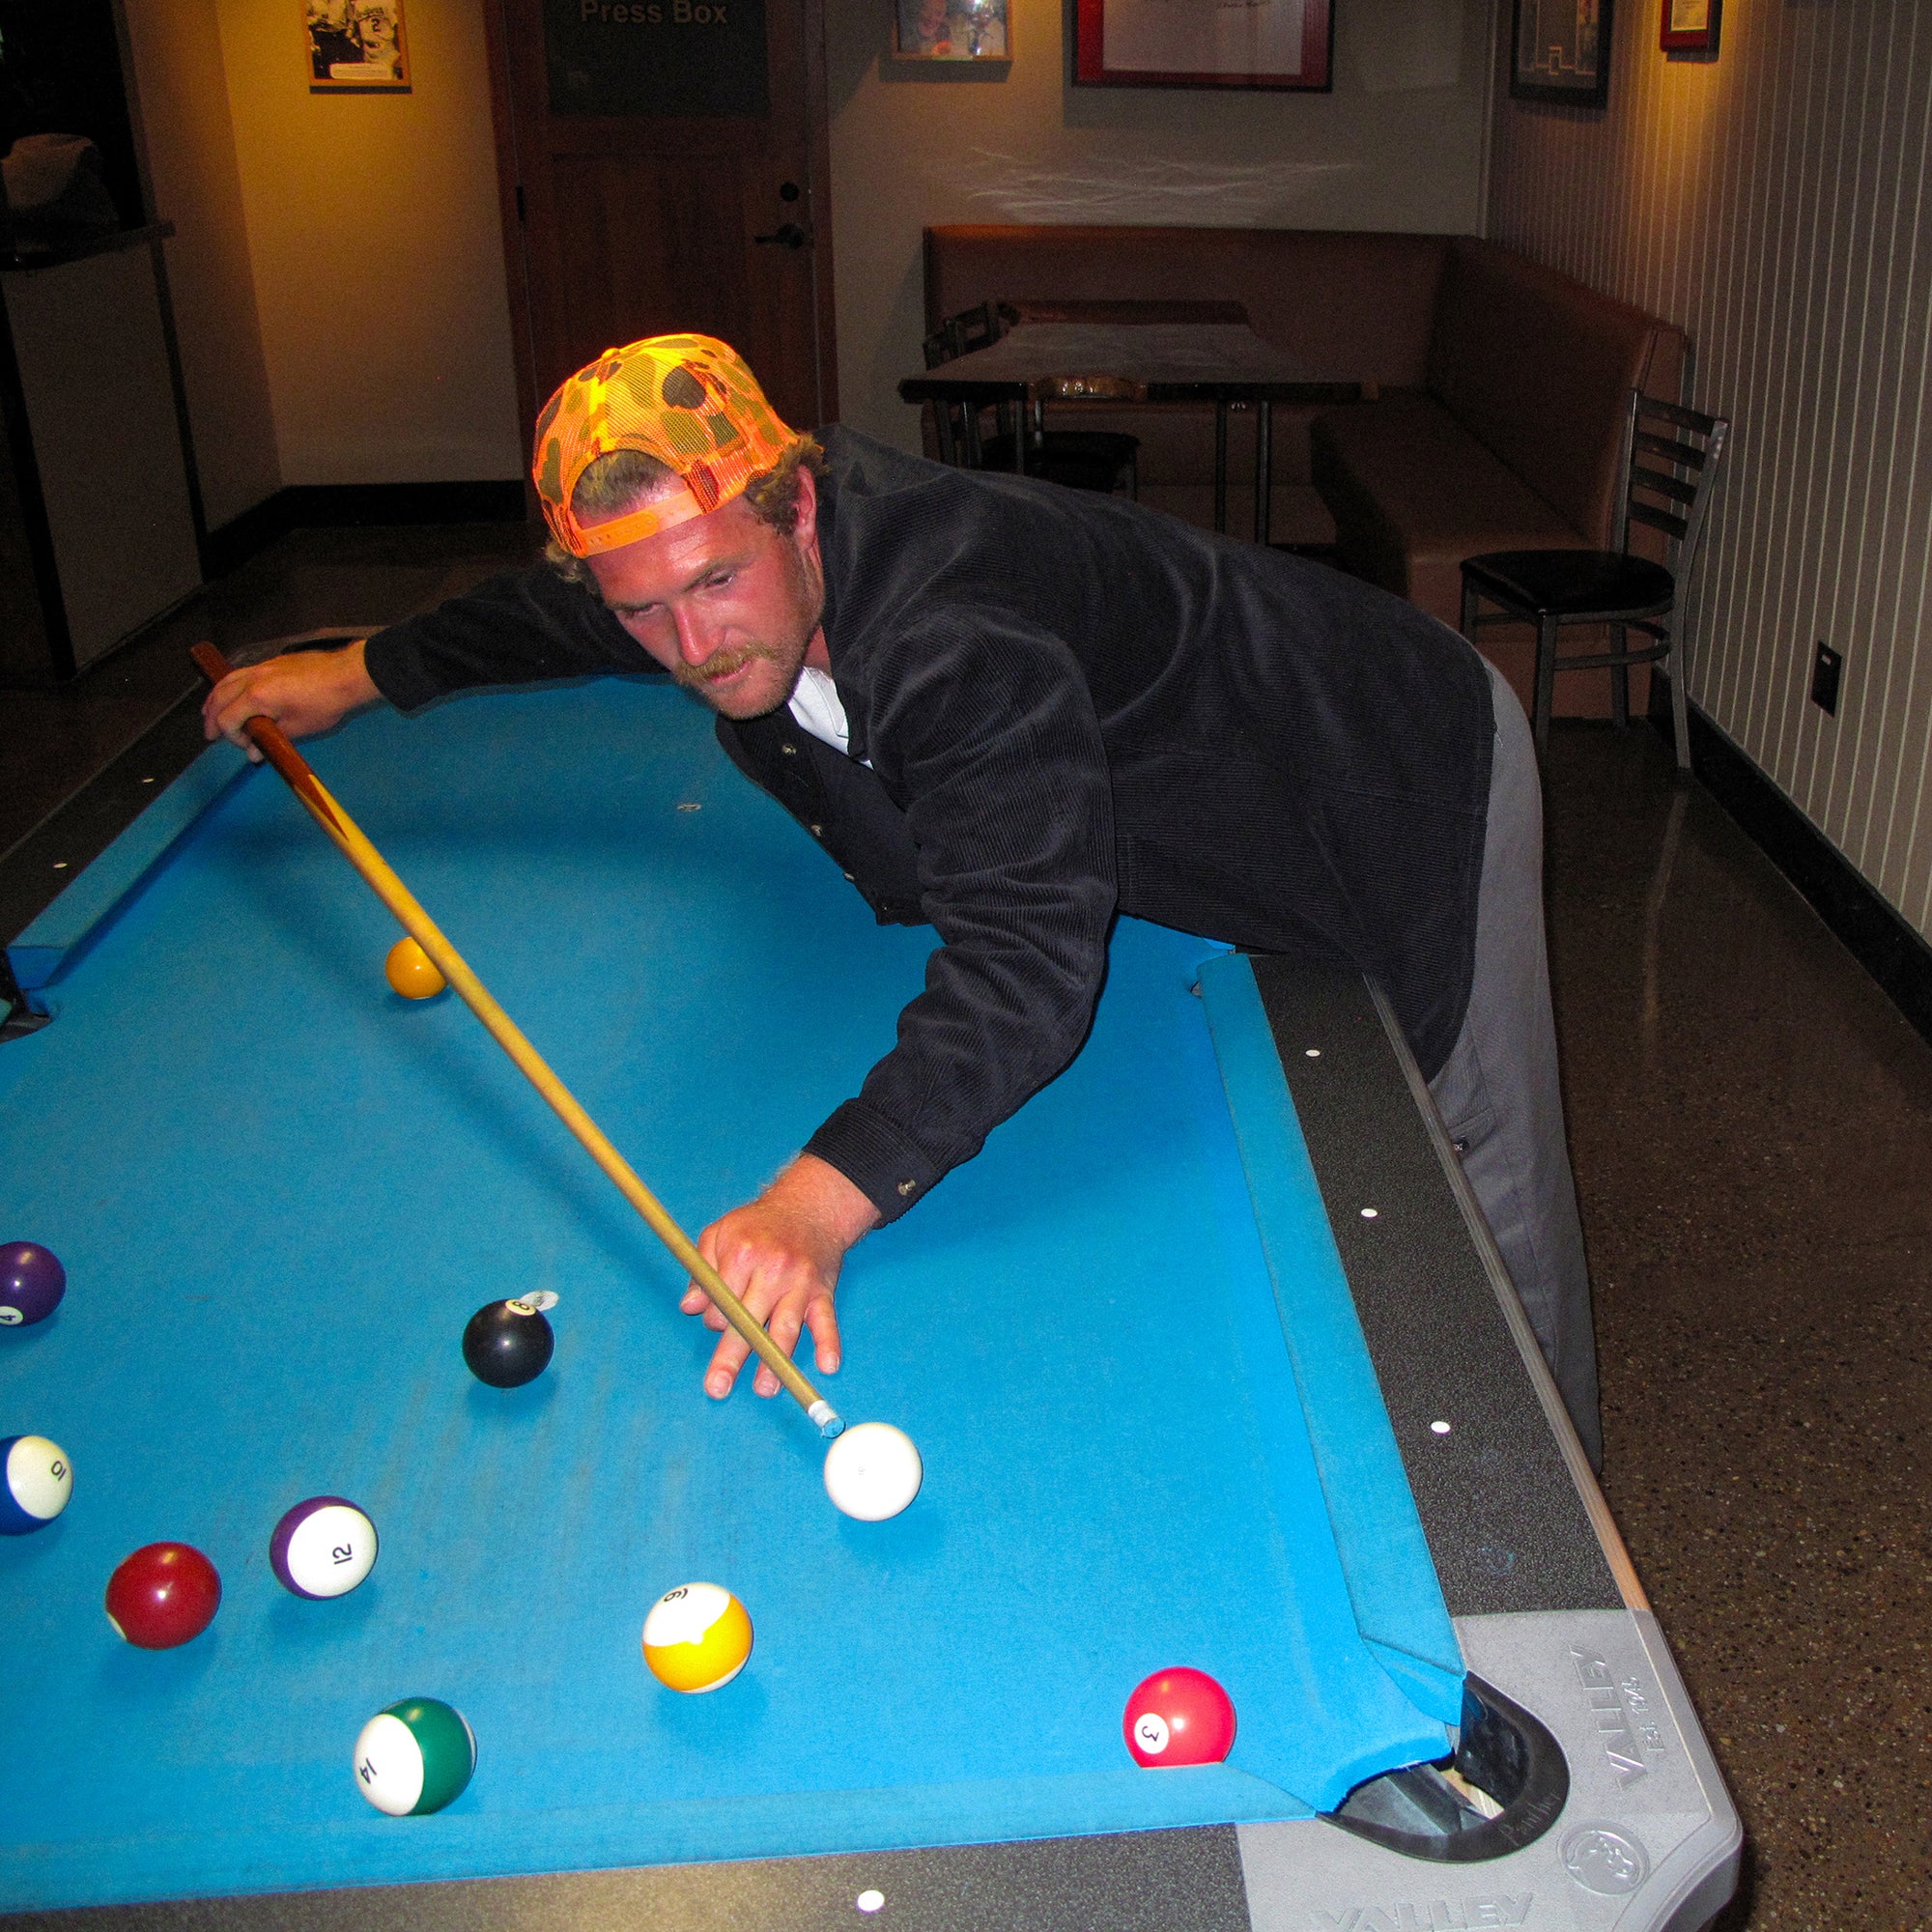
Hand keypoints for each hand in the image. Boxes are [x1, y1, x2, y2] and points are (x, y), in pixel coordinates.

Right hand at [201, 641, 380, 759]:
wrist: (345, 675)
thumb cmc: (324, 704)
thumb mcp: (298, 728)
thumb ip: (271, 740)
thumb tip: (253, 753)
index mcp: (256, 697)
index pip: (228, 719)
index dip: (232, 737)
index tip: (247, 747)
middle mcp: (252, 679)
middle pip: (219, 698)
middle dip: (212, 718)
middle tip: (210, 735)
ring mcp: (260, 668)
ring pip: (226, 682)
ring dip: (215, 699)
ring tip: (209, 713)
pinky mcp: (269, 663)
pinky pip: (239, 674)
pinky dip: (229, 686)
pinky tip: (232, 694)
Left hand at [681, 1154, 879, 1398]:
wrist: (809, 1208)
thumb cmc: (759, 1225)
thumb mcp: (720, 1233)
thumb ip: (701, 1270)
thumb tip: (690, 1307)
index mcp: (742, 1255)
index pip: (722, 1303)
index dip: (717, 1319)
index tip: (721, 1321)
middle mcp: (772, 1270)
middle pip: (749, 1321)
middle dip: (732, 1356)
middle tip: (717, 1387)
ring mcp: (800, 1282)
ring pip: (786, 1327)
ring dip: (775, 1362)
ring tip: (764, 1389)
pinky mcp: (823, 1291)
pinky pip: (826, 1320)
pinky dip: (829, 1343)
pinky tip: (827, 1366)